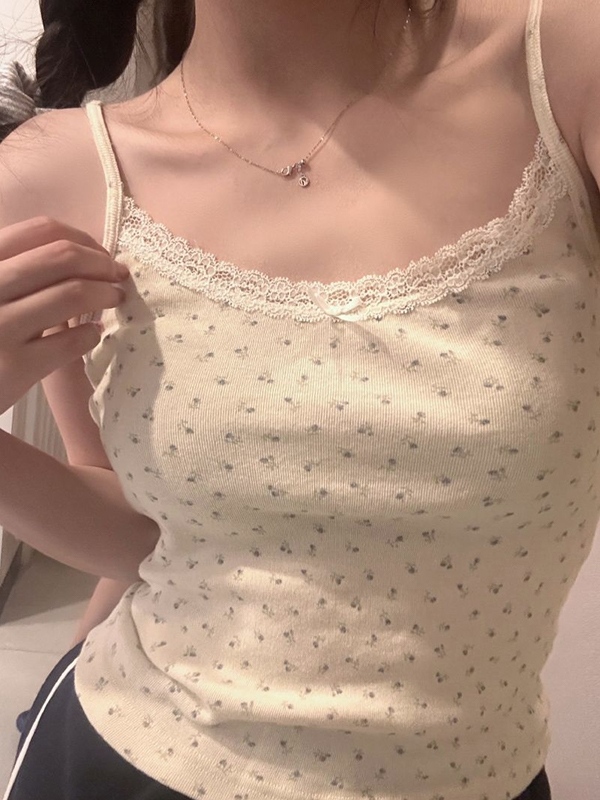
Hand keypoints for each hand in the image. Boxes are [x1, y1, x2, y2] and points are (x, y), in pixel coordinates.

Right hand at [0, 216, 128, 414]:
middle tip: (118, 276)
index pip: (43, 230)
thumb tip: (81, 253)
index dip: (84, 239)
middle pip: (64, 256)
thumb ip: (20, 268)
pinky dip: (90, 334)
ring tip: (114, 299)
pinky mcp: (15, 365)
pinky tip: (92, 334)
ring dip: (106, 293)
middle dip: (102, 264)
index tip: (100, 254)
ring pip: (73, 294)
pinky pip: (70, 342)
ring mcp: (1, 326)